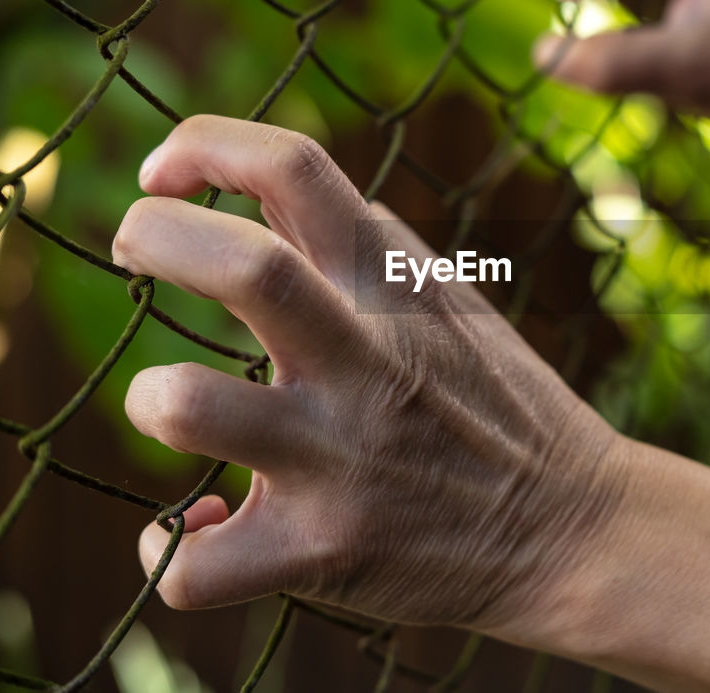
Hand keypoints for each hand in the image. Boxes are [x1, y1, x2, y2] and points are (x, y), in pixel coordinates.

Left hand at [113, 115, 630, 628]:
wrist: (574, 528)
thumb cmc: (499, 406)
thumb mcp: (448, 304)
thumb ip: (364, 249)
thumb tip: (269, 200)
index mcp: (395, 288)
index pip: (293, 166)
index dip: (203, 145)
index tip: (162, 175)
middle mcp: (368, 360)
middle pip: (242, 266)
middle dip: (155, 233)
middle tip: (136, 246)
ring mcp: (343, 458)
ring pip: (189, 408)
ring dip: (153, 398)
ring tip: (169, 402)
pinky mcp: (324, 552)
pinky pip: (195, 565)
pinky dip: (171, 548)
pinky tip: (201, 529)